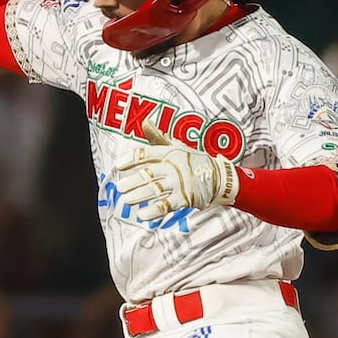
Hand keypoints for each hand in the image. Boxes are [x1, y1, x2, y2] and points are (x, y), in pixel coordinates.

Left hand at [109, 137, 238, 212]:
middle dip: (133, 181)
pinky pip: (167, 205)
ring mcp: (180, 182)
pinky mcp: (186, 197)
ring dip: (139, 195)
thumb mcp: (177, 146)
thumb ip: (158, 137)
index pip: (147, 154)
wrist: (220, 176)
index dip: (132, 159)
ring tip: (126, 199)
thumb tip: (144, 121)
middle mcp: (174, 166)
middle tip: (119, 187)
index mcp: (170, 152)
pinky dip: (154, 210)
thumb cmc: (194, 161)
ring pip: (156, 189)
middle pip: (149, 173)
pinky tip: (143, 215)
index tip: (118, 166)